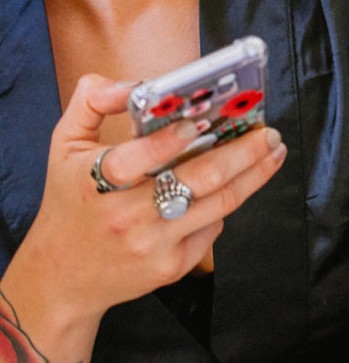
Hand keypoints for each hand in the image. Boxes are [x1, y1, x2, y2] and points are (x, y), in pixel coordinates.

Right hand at [14, 74, 285, 323]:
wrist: (61, 278)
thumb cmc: (70, 202)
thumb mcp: (64, 146)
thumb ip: (92, 102)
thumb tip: (136, 84)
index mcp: (96, 182)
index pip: (138, 158)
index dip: (172, 138)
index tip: (201, 120)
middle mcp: (126, 216)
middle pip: (200, 179)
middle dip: (244, 151)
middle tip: (269, 132)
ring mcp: (152, 244)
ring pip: (219, 204)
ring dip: (254, 174)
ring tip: (273, 151)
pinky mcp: (171, 267)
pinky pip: (212, 228)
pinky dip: (225, 204)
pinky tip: (236, 186)